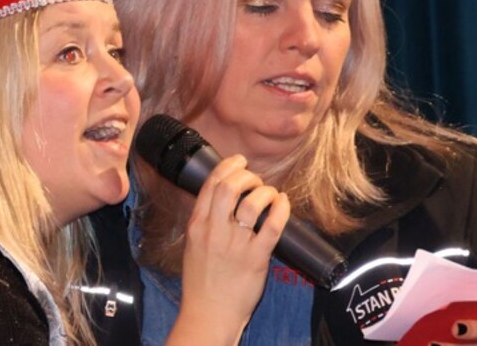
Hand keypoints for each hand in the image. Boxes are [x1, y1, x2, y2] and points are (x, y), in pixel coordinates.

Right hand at [167, 154, 288, 345]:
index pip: (211, 184)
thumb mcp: (194, 244)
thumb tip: (223, 198)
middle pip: (230, 186)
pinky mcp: (256, 258)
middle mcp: (214, 231)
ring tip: (270, 194)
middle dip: (246, 175)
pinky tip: (283, 203)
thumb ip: (205, 220)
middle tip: (255, 180)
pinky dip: (281, 209)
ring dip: (265, 191)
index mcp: (197, 225)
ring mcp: (236, 245)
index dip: (228, 166)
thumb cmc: (202, 281)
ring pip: (252, 203)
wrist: (208, 314)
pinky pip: (273, 226)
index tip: (239, 162)